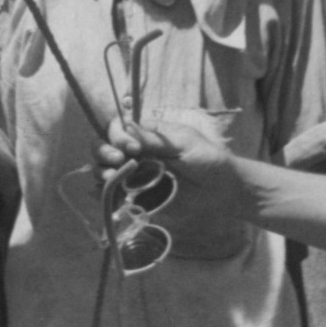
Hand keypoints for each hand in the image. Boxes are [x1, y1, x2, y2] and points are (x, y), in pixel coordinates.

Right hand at [99, 117, 250, 221]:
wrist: (224, 191)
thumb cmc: (209, 160)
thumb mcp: (185, 143)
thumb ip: (156, 139)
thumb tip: (127, 128)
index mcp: (147, 135)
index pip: (118, 128)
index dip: (118, 135)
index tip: (132, 147)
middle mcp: (136, 153)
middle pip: (105, 147)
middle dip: (104, 152)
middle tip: (118, 160)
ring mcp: (135, 176)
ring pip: (104, 170)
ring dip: (101, 172)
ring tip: (112, 179)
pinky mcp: (137, 198)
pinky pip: (112, 196)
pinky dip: (102, 194)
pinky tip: (105, 194)